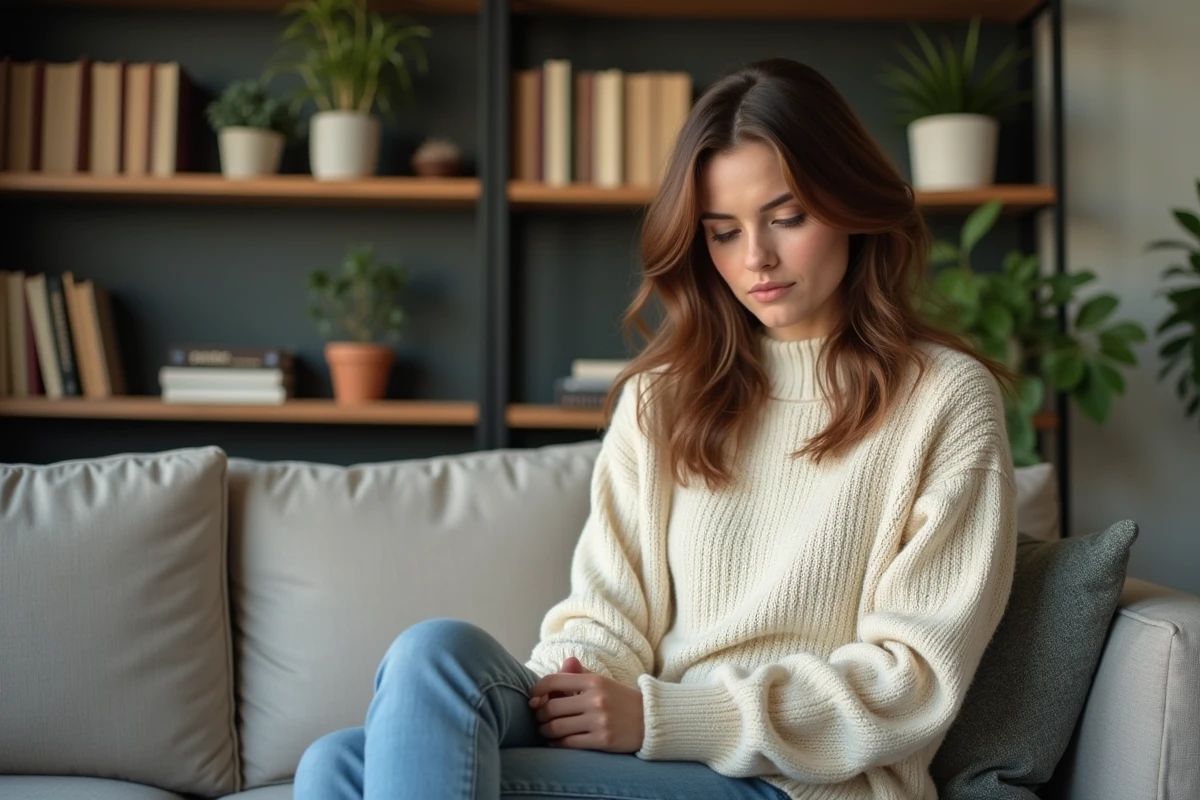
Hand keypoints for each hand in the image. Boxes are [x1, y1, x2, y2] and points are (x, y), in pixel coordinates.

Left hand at [528, 656, 644, 752]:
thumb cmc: (621, 700)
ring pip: (556, 728)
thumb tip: (563, 663)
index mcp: (594, 681)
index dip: (536, 690)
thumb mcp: (603, 682)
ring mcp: (599, 721)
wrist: (651, 720)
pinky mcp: (603, 740)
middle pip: (551, 708)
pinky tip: (556, 742)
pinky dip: (556, 744)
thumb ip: (580, 674)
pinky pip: (569, 743)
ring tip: (546, 731)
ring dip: (545, 731)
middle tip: (539, 718)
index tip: (532, 699)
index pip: (554, 681)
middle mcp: (596, 699)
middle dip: (539, 715)